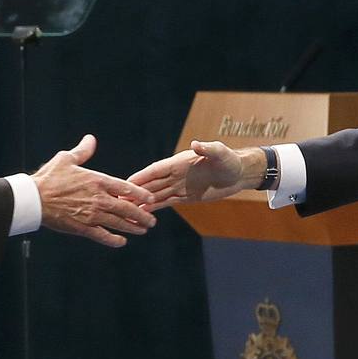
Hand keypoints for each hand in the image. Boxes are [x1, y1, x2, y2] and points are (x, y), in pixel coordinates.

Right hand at [33, 134, 155, 247]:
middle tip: (151, 220)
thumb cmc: (49, 177)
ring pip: (119, 223)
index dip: (140, 194)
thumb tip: (91, 139)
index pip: (126, 187)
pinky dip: (114, 240)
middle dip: (142, 215)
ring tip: (143, 230)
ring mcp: (92, 215)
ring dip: (133, 227)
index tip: (150, 198)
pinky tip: (122, 241)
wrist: (33, 199)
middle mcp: (98, 198)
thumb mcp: (66, 159)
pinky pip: (103, 236)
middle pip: (127, 208)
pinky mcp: (83, 228)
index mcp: (97, 180)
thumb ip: (82, 151)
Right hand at [128, 141, 259, 208]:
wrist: (239, 173)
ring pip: (157, 195)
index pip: (156, 170)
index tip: (126, 182)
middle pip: (152, 184)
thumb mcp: (219, 153)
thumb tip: (196, 144)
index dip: (141, 176)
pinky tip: (144, 213)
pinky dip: (155, 208)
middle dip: (136, 191)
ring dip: (142, 201)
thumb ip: (207, 149)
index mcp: (179, 162)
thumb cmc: (229, 160)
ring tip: (126, 209)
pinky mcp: (186, 196)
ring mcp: (180, 186)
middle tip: (119, 198)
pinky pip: (167, 202)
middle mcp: (176, 174)